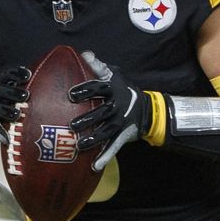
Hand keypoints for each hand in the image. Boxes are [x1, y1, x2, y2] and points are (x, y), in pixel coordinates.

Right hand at [0, 66, 31, 144]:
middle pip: (3, 91)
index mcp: (1, 85)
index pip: (8, 76)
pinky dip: (1, 133)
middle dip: (14, 92)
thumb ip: (22, 88)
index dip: (17, 74)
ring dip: (7, 111)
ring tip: (17, 115)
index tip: (28, 75)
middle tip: (26, 95)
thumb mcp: (9, 93)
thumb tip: (49, 85)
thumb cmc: (3, 104)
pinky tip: (7, 139)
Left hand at [68, 52, 150, 170]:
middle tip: (72, 125)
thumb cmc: (124, 90)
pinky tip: (95, 166)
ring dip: (94, 139)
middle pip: (102, 112)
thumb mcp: (115, 75)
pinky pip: (114, 147)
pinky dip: (105, 157)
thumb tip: (85, 54)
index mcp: (114, 89)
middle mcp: (117, 105)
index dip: (86, 90)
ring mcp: (120, 122)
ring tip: (80, 146)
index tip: (71, 94)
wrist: (148, 111)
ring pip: (106, 132)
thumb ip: (99, 66)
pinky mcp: (122, 136)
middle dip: (88, 119)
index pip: (99, 87)